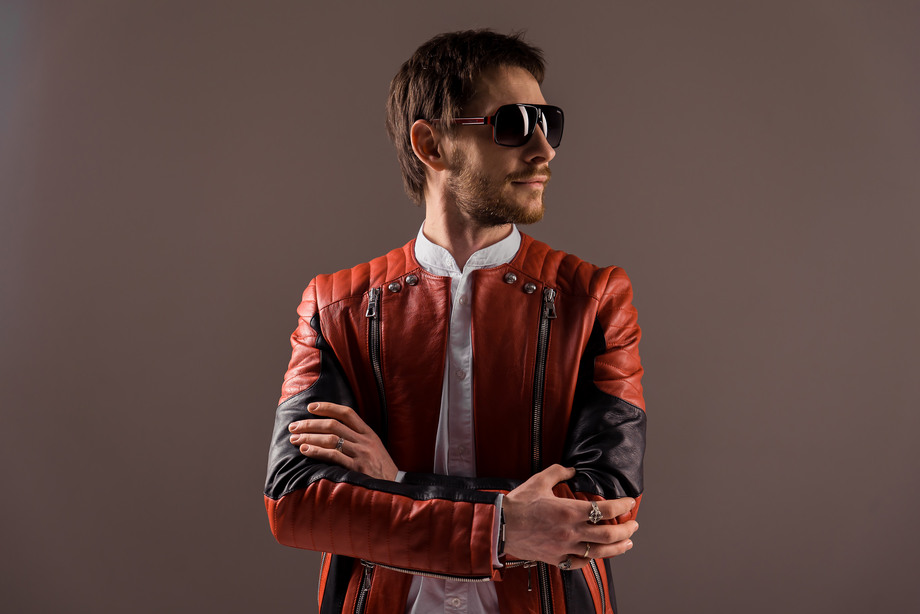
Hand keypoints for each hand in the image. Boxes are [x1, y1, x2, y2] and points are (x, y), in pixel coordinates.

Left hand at [288, 402, 398, 480]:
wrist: (396, 489)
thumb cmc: (382, 470)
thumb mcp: (374, 449)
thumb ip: (358, 440)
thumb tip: (334, 432)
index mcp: (368, 433)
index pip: (346, 413)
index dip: (327, 407)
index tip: (310, 407)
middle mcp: (364, 440)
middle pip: (333, 425)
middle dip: (310, 424)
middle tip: (294, 426)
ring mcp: (361, 453)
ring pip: (330, 438)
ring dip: (309, 437)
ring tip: (294, 439)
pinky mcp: (357, 468)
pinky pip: (333, 456)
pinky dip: (316, 451)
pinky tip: (305, 450)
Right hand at [502, 465, 637, 569]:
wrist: (500, 526)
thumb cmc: (518, 504)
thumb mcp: (539, 480)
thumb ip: (559, 472)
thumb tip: (572, 470)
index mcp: (569, 511)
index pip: (606, 510)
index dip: (623, 506)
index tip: (629, 503)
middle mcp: (571, 531)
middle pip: (609, 535)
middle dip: (627, 530)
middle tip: (634, 525)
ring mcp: (564, 547)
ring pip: (599, 552)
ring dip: (618, 548)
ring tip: (627, 543)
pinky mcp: (555, 558)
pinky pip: (580, 563)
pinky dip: (592, 559)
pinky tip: (597, 554)